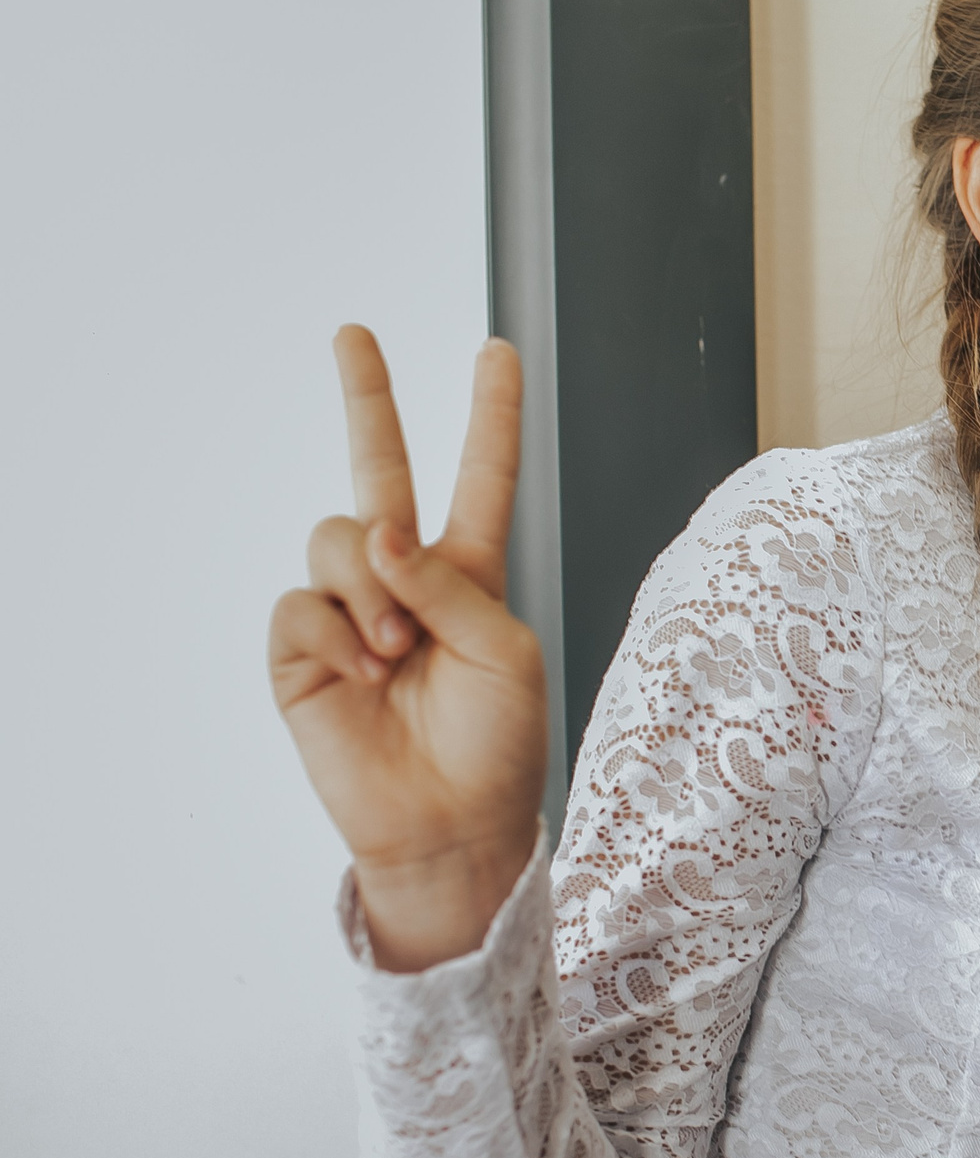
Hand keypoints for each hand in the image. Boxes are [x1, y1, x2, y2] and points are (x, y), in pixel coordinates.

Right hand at [269, 327, 546, 969]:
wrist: (452, 826)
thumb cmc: (497, 743)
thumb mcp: (502, 650)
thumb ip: (449, 582)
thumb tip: (379, 534)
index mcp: (471, 574)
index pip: (481, 479)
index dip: (489, 417)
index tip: (496, 351)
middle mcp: (406, 580)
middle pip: (379, 471)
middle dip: (367, 399)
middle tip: (353, 331)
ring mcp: (348, 612)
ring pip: (336, 537)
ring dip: (370, 588)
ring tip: (398, 655)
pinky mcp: (300, 653)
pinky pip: (300, 603)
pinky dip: (334, 634)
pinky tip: (361, 675)